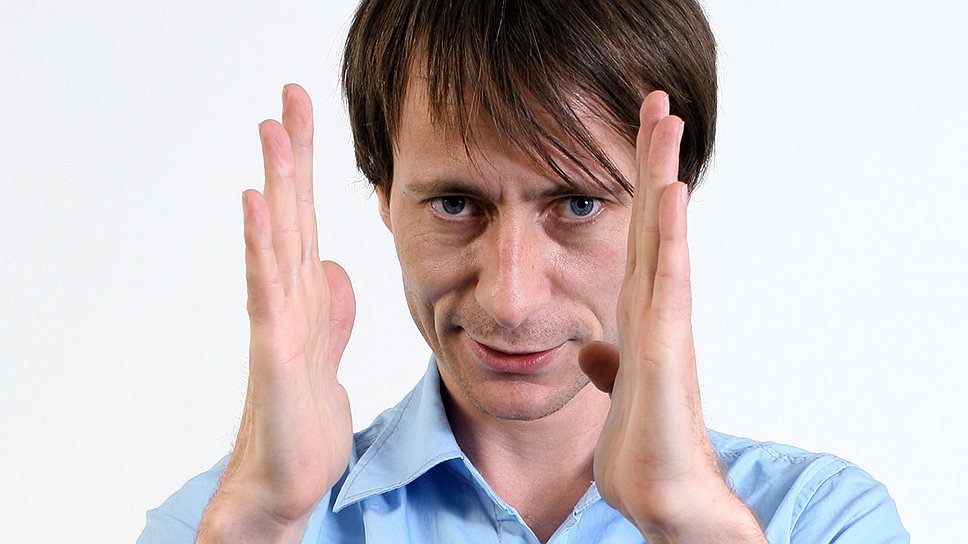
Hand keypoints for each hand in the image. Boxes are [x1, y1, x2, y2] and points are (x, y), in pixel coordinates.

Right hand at [197, 84, 355, 542]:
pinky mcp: (276, 355)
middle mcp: (287, 301)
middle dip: (292, 157)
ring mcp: (278, 324)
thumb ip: (330, 309)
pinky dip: (261, 246)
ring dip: (275, 184)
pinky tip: (255, 205)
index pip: (307, 221)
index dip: (309, 172)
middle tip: (290, 95)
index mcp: (306, 298)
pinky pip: (268, 292)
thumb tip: (333, 265)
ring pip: (277, 242)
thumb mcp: (328, 352)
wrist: (286, 482)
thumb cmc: (302, 419)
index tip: (306, 118)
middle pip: (291, 217)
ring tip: (271, 130)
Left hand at [579, 92, 764, 542]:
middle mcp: (657, 310)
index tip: (635, 138)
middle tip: (657, 101)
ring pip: (665, 237)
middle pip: (655, 222)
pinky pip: (668, 282)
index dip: (636, 187)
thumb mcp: (613, 392)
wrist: (664, 495)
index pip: (636, 237)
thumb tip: (589, 347)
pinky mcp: (665, 352)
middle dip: (655, 161)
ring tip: (666, 121)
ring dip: (664, 177)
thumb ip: (607, 363)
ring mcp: (666, 326)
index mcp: (639, 316)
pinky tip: (671, 195)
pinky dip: (670, 237)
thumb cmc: (644, 446)